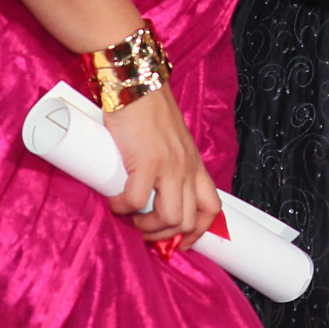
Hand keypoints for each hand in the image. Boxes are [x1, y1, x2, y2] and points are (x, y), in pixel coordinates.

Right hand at [101, 83, 218, 247]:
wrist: (136, 84)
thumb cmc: (147, 111)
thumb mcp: (167, 142)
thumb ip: (165, 164)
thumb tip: (147, 194)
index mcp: (194, 164)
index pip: (213, 207)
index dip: (199, 232)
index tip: (178, 244)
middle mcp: (187, 167)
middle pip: (190, 220)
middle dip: (165, 235)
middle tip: (143, 229)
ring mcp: (170, 165)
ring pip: (171, 217)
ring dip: (147, 226)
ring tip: (131, 216)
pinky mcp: (148, 161)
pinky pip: (138, 201)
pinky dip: (124, 208)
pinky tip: (115, 201)